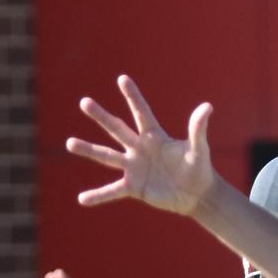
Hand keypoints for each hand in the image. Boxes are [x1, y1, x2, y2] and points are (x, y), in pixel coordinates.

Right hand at [65, 74, 216, 214]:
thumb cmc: (199, 168)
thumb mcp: (199, 149)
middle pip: (117, 129)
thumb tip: (208, 106)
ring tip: (70, 143)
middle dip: (102, 116)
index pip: (142, 113)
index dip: (134, 97)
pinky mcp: (134, 187)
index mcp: (155, 137)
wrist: (198, 195)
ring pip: (107, 156)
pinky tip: (82, 199)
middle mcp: (140, 148)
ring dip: (89, 150)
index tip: (123, 78)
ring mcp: (134, 167)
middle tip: (85, 101)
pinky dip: (98, 195)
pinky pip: (112, 191)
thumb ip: (198, 129)